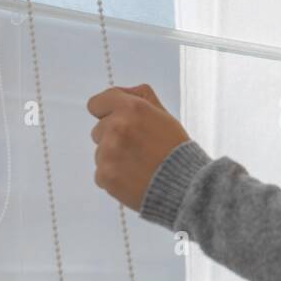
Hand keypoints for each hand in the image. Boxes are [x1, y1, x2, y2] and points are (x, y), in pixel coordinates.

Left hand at [87, 84, 190, 210]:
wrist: (185, 187)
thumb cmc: (176, 150)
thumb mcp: (164, 115)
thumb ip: (141, 97)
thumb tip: (121, 93)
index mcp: (131, 108)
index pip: (96, 104)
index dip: (106, 112)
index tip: (115, 121)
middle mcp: (116, 126)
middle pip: (97, 130)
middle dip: (112, 137)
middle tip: (137, 148)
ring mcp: (108, 152)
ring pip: (100, 153)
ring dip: (114, 158)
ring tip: (138, 165)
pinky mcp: (105, 175)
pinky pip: (101, 173)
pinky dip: (114, 177)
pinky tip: (133, 178)